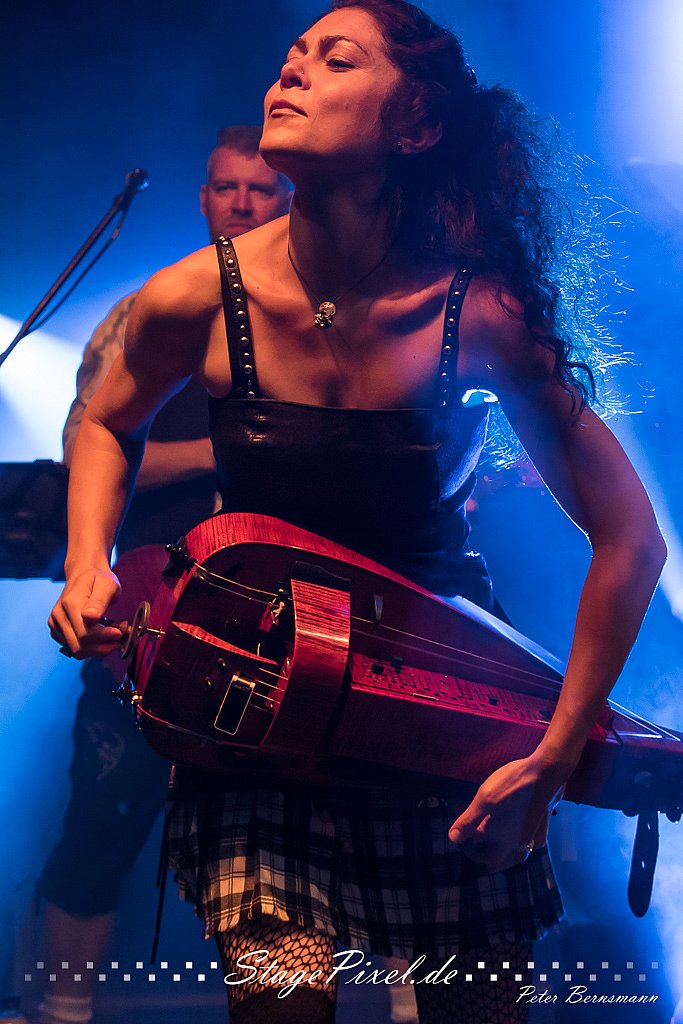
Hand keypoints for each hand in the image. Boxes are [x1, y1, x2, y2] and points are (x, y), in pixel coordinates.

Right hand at [48, 567, 123, 658]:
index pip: (85, 633)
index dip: (104, 637)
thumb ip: (99, 601)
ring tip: (111, 633)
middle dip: (103, 646)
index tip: (119, 633)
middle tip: (119, 636)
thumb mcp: (107, 585)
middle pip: (80, 646)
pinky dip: (90, 646)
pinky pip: (74, 648)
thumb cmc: (98, 579)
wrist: (84, 575)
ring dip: (98, 648)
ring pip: (77, 651)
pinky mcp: (57, 631)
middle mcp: (59, 615)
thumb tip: (90, 617)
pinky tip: (101, 634)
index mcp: (70, 603)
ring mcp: (55, 624)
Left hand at [448, 756, 564, 870]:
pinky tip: (525, 837)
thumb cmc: (514, 784)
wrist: (547, 771)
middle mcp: (521, 843)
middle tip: (475, 848)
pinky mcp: (544, 823)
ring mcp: (535, 834)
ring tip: (496, 847)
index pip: (484, 857)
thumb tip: (453, 838)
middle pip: (502, 860)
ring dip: (506, 854)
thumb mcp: (486, 799)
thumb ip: (469, 820)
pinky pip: (535, 842)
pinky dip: (528, 844)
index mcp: (506, 841)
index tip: (461, 842)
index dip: (470, 851)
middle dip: (487, 857)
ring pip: (520, 853)